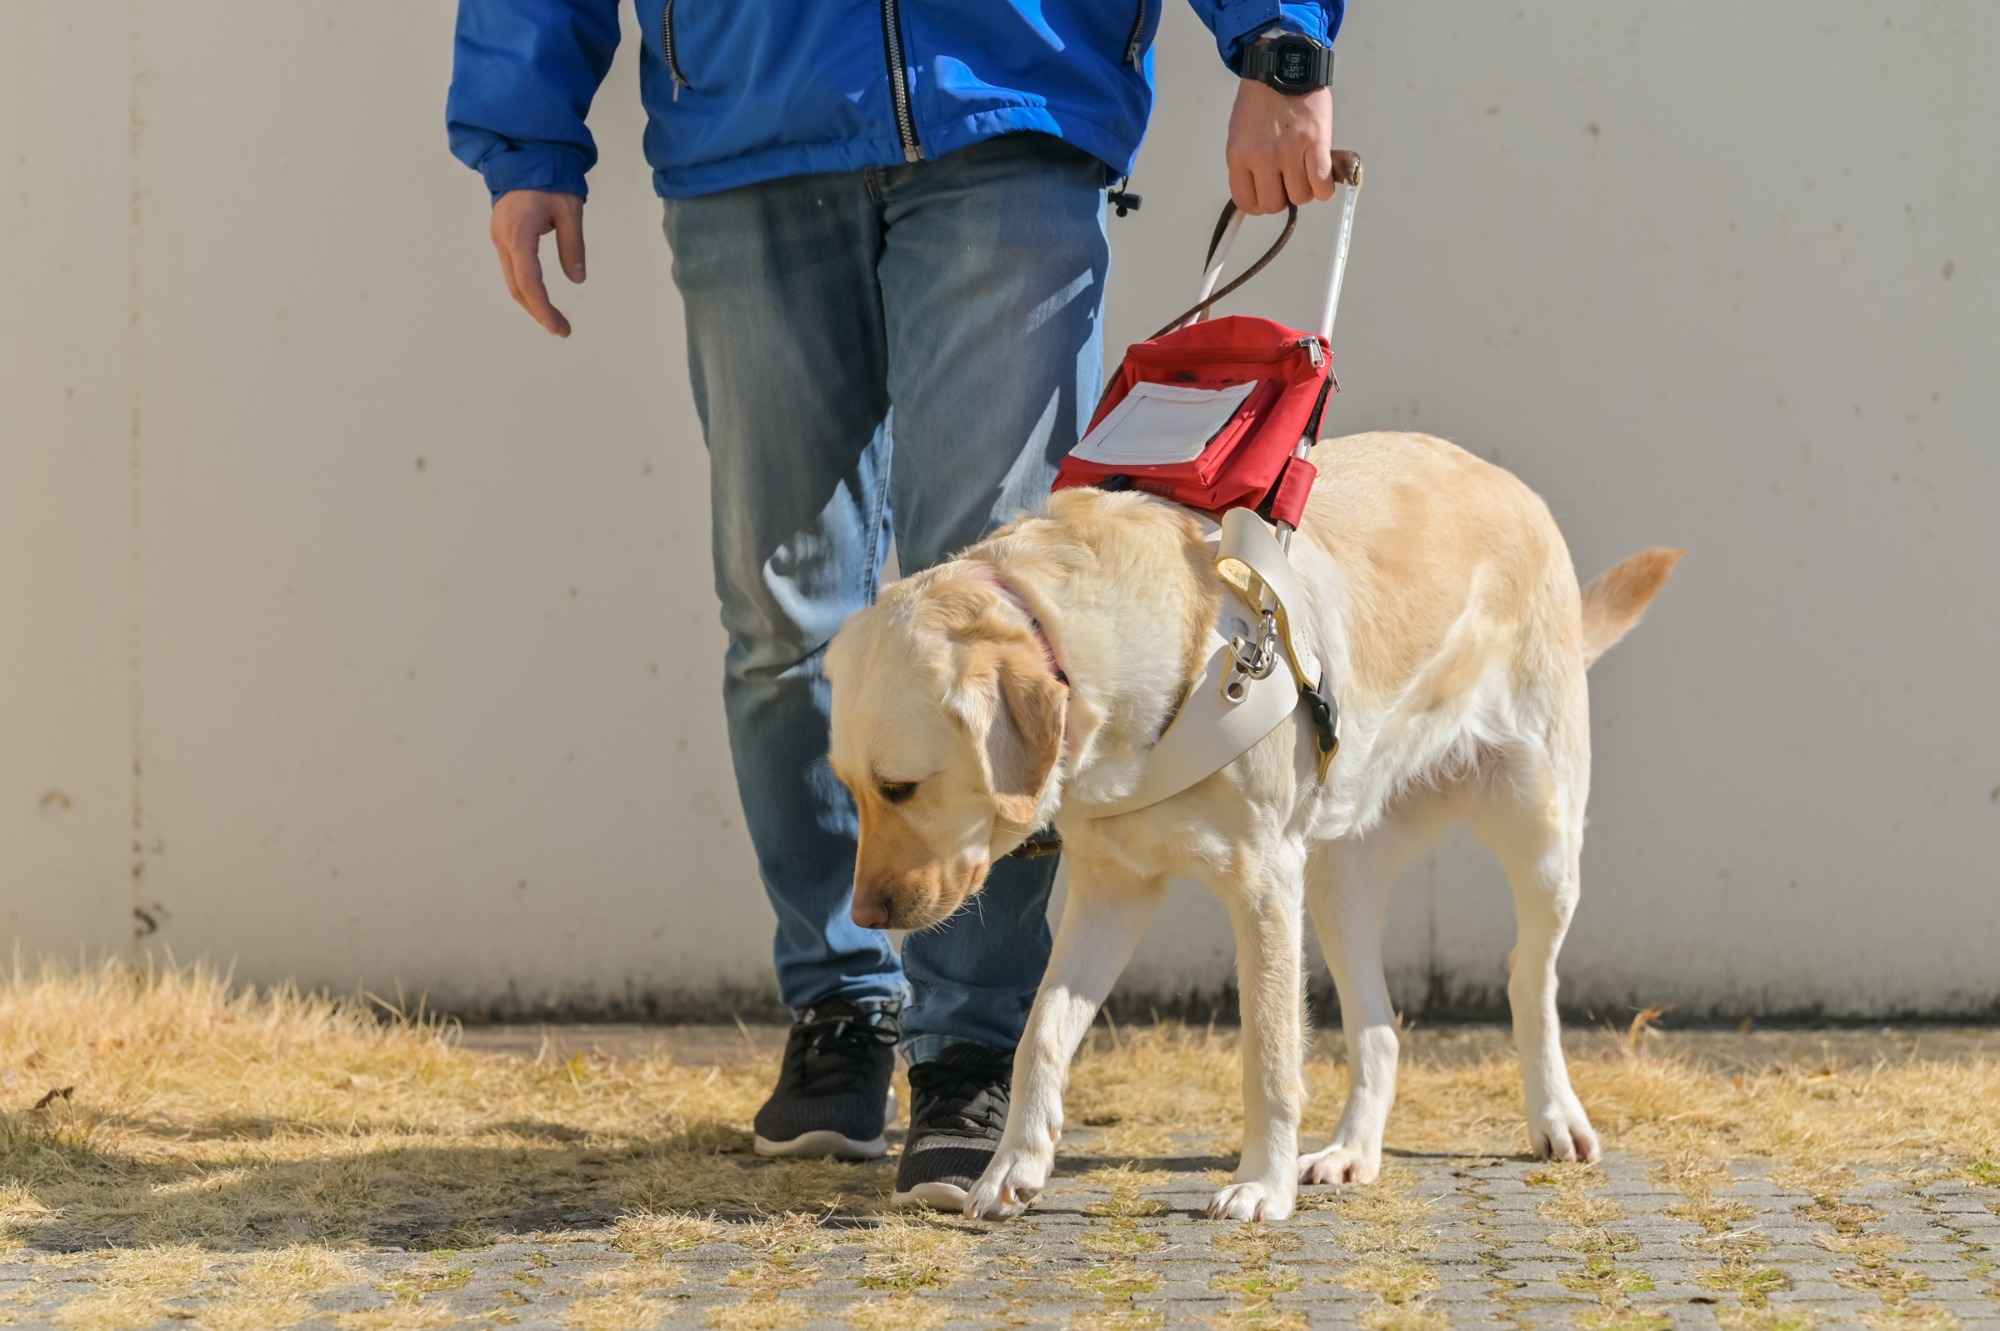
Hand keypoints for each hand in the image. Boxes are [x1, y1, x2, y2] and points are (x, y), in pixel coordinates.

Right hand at [489, 189, 585, 336]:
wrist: (524, 153)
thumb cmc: (549, 177)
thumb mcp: (570, 211)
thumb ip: (573, 246)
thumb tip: (577, 278)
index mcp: (519, 234)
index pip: (529, 282)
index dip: (543, 308)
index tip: (557, 327)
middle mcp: (503, 239)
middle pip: (517, 287)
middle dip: (538, 311)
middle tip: (561, 329)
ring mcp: (499, 237)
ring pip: (512, 280)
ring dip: (531, 302)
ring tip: (553, 319)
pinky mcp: (502, 235)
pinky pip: (512, 268)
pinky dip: (526, 287)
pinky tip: (540, 297)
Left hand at [1225, 80, 1335, 214]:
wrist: (1283, 65)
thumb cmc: (1261, 100)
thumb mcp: (1240, 134)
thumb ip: (1246, 166)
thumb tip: (1259, 193)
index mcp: (1239, 155)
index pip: (1247, 202)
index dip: (1259, 204)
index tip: (1267, 195)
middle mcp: (1263, 156)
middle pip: (1274, 205)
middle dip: (1282, 197)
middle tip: (1287, 180)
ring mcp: (1290, 151)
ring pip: (1301, 197)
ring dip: (1304, 189)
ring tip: (1304, 170)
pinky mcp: (1316, 143)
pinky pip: (1322, 185)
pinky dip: (1324, 187)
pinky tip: (1321, 175)